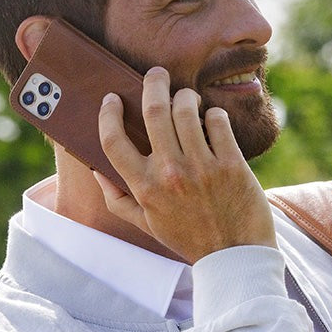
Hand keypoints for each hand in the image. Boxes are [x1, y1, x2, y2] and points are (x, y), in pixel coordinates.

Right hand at [95, 67, 275, 263]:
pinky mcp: (231, 165)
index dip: (108, 113)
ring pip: (187, 109)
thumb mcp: (147, 224)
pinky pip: (218, 121)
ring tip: (188, 97)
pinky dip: (214, 114)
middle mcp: (169, 174)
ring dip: (186, 96)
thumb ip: (119, 199)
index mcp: (144, 188)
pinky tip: (212, 120)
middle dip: (153, 83)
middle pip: (153, 110)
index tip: (111, 99)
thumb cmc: (189, 238)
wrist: (235, 257)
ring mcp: (202, 168)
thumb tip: (96, 171)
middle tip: (157, 75)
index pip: (112, 141)